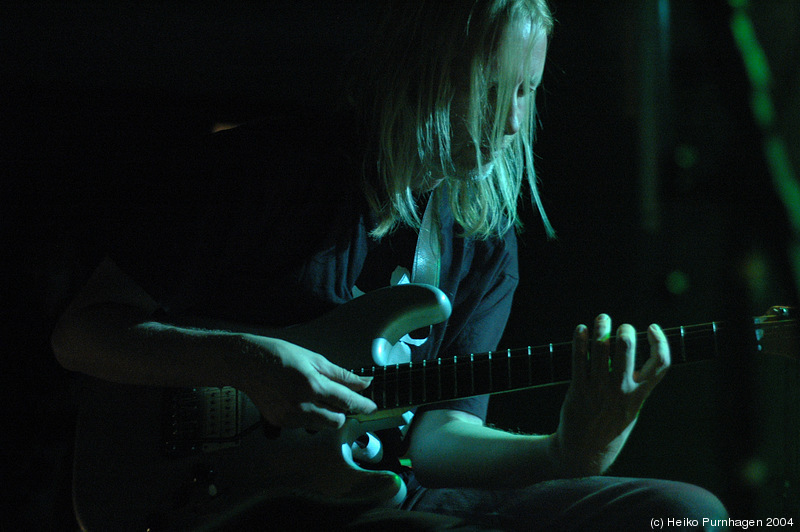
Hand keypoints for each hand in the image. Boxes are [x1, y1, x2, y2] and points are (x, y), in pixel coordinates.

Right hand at [236, 335, 376, 430]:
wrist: (247, 363)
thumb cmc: (279, 355)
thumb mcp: (314, 358)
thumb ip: (340, 375)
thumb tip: (362, 383)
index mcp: (312, 385)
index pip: (346, 402)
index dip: (362, 405)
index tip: (371, 406)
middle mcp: (301, 405)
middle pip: (336, 421)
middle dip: (342, 412)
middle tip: (338, 398)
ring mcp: (289, 417)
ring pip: (320, 426)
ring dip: (325, 414)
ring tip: (312, 395)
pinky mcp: (280, 423)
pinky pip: (304, 425)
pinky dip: (308, 416)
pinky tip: (298, 399)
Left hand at [554, 314, 669, 475]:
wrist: (585, 450)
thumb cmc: (610, 425)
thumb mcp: (632, 408)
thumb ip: (637, 384)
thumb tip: (634, 353)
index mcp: (640, 395)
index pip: (661, 363)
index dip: (660, 341)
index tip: (651, 327)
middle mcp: (621, 390)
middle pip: (626, 348)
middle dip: (624, 330)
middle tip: (620, 326)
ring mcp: (599, 389)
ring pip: (601, 349)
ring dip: (601, 327)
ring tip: (602, 319)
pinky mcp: (578, 389)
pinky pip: (579, 359)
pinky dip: (580, 340)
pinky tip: (581, 329)